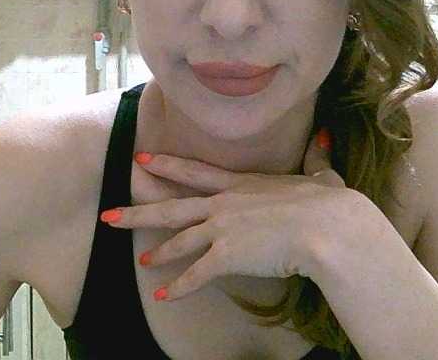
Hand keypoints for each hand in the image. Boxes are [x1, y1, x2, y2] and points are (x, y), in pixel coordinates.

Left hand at [102, 129, 375, 301]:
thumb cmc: (328, 203)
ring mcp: (222, 228)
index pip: (195, 172)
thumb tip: (323, 140)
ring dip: (159, 252)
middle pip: (171, 207)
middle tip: (109, 215)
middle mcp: (224, 203)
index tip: (143, 159)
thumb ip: (316, 160)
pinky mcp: (228, 255)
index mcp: (242, 184)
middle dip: (137, 211)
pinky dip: (179, 287)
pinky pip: (197, 274)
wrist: (329, 227)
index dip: (167, 165)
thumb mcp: (320, 176)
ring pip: (179, 240)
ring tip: (142, 261)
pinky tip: (164, 296)